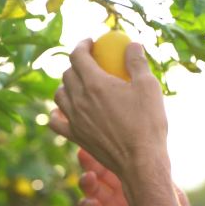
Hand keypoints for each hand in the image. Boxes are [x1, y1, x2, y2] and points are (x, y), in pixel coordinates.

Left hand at [50, 39, 167, 179]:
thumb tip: (131, 45)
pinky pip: (55, 121)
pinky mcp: (76, 136)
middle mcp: (79, 100)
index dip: (82, 45)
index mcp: (95, 83)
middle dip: (77, 64)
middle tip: (90, 63)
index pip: (77, 56)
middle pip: (67, 74)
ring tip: (80, 85)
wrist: (140, 162)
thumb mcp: (149, 86)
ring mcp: (75, 119)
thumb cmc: (148, 123)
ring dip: (67, 85)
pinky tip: (65, 110)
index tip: (91, 43)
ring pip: (59, 95)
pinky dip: (57, 112)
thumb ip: (137, 62)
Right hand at [77, 149, 202, 205]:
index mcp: (142, 183)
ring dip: (87, 183)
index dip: (108, 154)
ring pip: (95, 191)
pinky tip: (89, 204)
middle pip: (104, 174)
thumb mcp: (169, 195)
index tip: (96, 143)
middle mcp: (127, 194)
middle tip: (82, 156)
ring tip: (86, 180)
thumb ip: (152, 177)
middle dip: (93, 164)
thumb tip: (140, 156)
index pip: (121, 163)